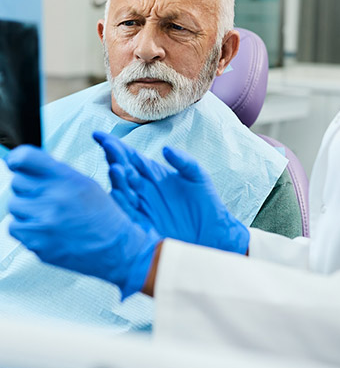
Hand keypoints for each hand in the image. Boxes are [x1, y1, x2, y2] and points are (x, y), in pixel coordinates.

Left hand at [6, 145, 160, 298]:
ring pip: (14, 205)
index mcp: (68, 179)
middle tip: (46, 195)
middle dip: (29, 186)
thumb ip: (56, 172)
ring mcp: (44, 221)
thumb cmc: (102, 215)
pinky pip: (14, 227)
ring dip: (27, 208)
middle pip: (17, 182)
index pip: (23, 158)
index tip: (16, 163)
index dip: (17, 159)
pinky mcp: (36, 242)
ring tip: (49, 214)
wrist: (115, 247)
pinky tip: (45, 228)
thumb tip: (24, 164)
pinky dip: (25, 227)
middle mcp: (55, 198)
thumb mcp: (86, 183)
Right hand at [93, 131, 249, 254]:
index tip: (99, 135)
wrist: (211, 232)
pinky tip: (118, 194)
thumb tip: (166, 149)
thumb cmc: (206, 202)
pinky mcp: (141, 224)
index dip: (114, 145)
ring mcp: (139, 206)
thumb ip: (184, 161)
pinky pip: (126, 213)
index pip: (128, 156)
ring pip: (120, 190)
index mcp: (151, 173)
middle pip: (121, 169)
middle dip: (113, 157)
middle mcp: (140, 188)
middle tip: (107, 146)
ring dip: (116, 179)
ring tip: (116, 168)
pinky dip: (120, 203)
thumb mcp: (197, 176)